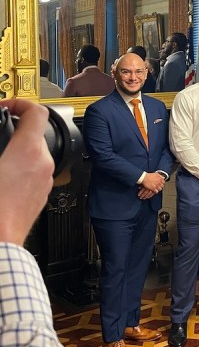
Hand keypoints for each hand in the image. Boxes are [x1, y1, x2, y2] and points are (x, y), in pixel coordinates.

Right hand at [0, 100, 52, 245]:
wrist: (0, 243)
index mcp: (27, 152)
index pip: (36, 112)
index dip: (21, 103)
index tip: (7, 106)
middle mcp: (43, 163)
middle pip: (35, 132)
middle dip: (14, 129)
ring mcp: (45, 179)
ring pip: (35, 153)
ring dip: (17, 149)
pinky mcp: (42, 194)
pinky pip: (35, 171)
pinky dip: (21, 166)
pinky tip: (2, 176)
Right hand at [138, 172, 165, 198]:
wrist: (144, 177)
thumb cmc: (149, 176)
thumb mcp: (156, 174)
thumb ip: (160, 176)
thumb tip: (163, 177)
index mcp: (160, 178)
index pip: (163, 182)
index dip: (162, 183)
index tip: (161, 184)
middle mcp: (159, 182)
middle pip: (162, 186)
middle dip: (160, 186)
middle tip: (158, 187)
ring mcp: (156, 185)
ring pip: (160, 189)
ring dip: (158, 189)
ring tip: (156, 189)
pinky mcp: (153, 188)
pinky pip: (156, 191)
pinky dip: (155, 192)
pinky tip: (154, 191)